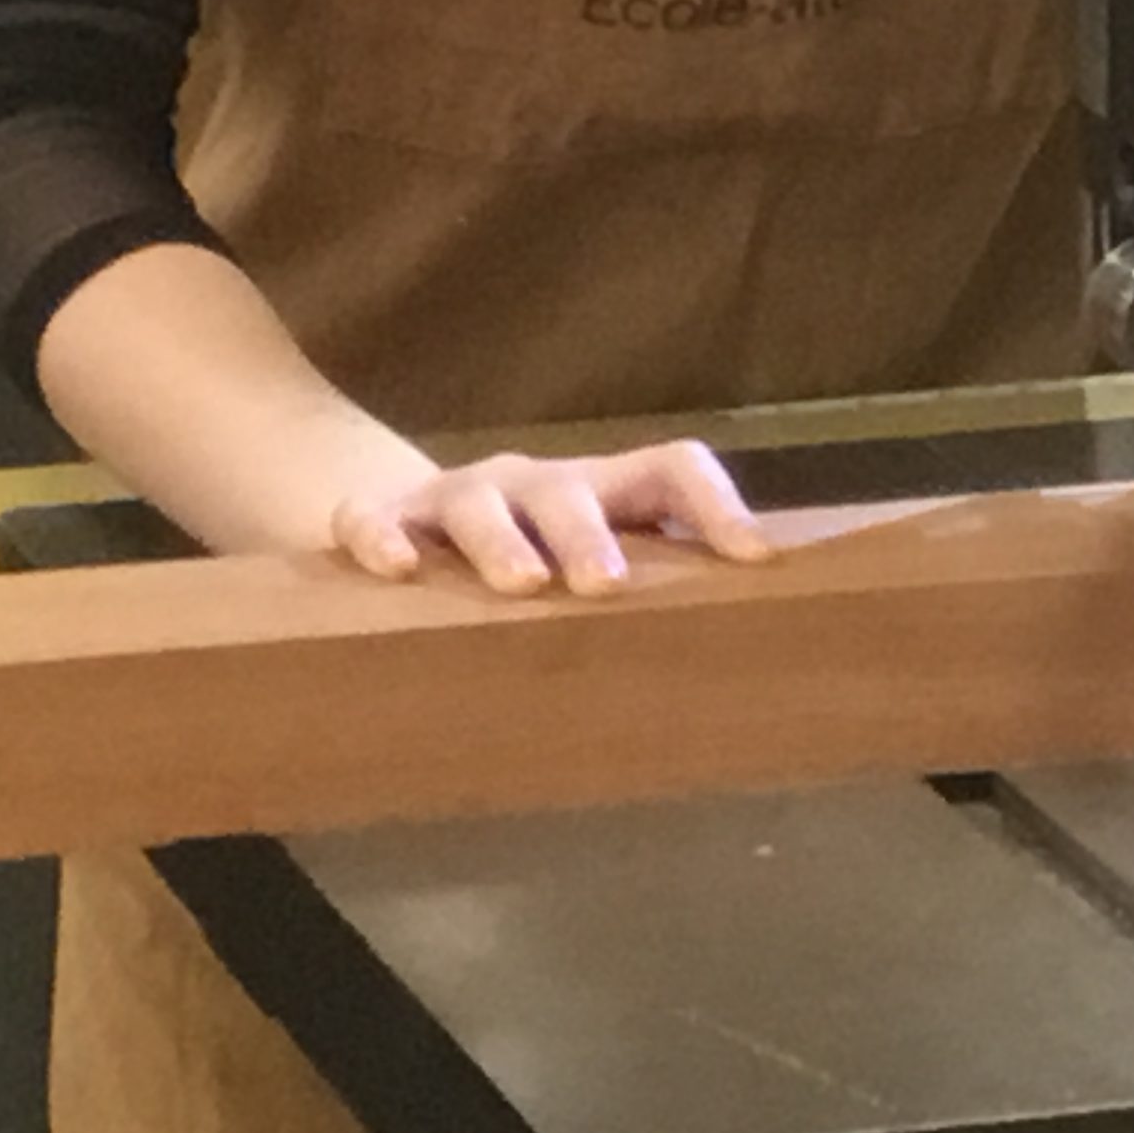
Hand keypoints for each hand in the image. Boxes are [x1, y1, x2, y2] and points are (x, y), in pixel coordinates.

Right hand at [331, 441, 773, 596]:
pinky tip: (397, 570)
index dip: (717, 506)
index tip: (754, 559)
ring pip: (479, 502)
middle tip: (607, 586)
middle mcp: (539, 485)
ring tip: (521, 585)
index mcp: (608, 493)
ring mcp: (460, 496)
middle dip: (590, 536)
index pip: (674, 471)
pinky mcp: (388, 517)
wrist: (417, 526)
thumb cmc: (544, 568)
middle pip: (570, 493)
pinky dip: (382, 537)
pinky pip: (375, 518)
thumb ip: (668, 598)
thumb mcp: (607, 571)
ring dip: (502, 542)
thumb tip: (758, 662)